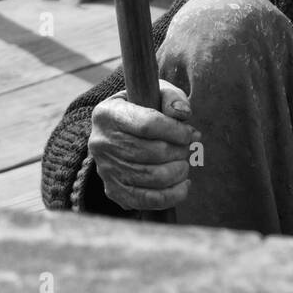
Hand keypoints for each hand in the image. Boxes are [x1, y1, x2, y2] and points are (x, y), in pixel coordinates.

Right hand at [89, 79, 198, 210]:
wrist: (119, 133)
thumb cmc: (143, 108)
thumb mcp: (155, 93)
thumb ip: (172, 97)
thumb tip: (182, 114)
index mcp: (107, 114)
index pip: (147, 124)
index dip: (175, 131)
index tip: (192, 134)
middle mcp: (101, 143)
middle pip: (150, 153)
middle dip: (179, 152)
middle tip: (190, 148)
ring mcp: (106, 169)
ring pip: (150, 177)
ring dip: (178, 172)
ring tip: (185, 163)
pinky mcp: (113, 190)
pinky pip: (146, 200)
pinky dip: (172, 195)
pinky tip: (184, 184)